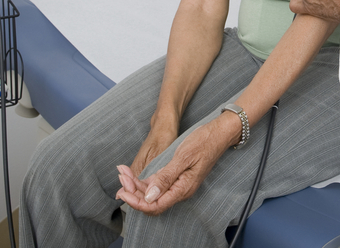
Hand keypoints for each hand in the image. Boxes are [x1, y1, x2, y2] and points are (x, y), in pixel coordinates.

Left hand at [116, 114, 236, 215]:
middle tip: (121, 177)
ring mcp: (178, 184)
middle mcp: (180, 190)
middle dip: (132, 192)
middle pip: (151, 201)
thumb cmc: (203, 142)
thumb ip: (166, 177)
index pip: (154, 205)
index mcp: (182, 188)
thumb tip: (149, 197)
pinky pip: (157, 185)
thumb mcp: (183, 157)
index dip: (136, 202)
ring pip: (152, 193)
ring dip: (135, 186)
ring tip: (122, 173)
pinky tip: (132, 174)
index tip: (122, 191)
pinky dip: (143, 180)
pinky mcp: (176, 177)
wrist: (219, 133)